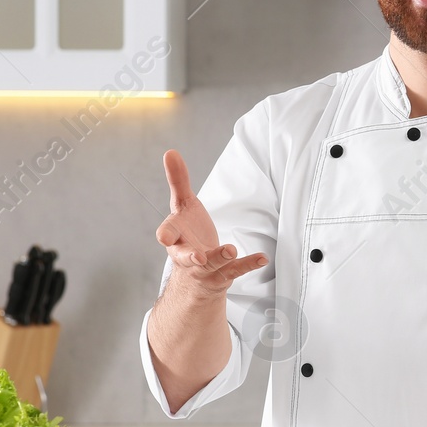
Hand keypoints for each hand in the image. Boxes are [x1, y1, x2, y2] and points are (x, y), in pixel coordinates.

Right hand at [156, 149, 266, 289]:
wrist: (194, 274)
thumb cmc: (187, 234)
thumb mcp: (183, 206)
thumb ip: (178, 181)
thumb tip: (170, 151)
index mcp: (175, 237)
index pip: (167, 235)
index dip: (166, 236)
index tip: (165, 238)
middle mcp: (187, 255)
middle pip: (186, 257)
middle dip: (190, 257)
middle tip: (198, 257)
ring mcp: (205, 268)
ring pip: (212, 264)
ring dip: (221, 257)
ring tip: (231, 250)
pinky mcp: (223, 274)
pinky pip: (236, 270)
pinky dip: (249, 264)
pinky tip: (262, 258)